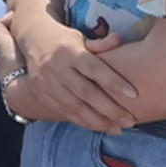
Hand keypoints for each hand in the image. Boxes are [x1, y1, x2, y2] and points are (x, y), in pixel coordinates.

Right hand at [8, 9, 138, 133]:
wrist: (32, 40)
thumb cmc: (64, 40)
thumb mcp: (80, 38)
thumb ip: (100, 44)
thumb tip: (119, 39)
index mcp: (69, 51)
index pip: (94, 69)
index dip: (114, 82)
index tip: (133, 95)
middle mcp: (56, 68)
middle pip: (86, 92)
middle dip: (110, 109)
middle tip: (130, 120)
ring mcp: (47, 83)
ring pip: (76, 107)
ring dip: (99, 121)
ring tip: (118, 128)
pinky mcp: (41, 95)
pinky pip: (66, 112)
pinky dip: (84, 121)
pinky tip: (100, 127)